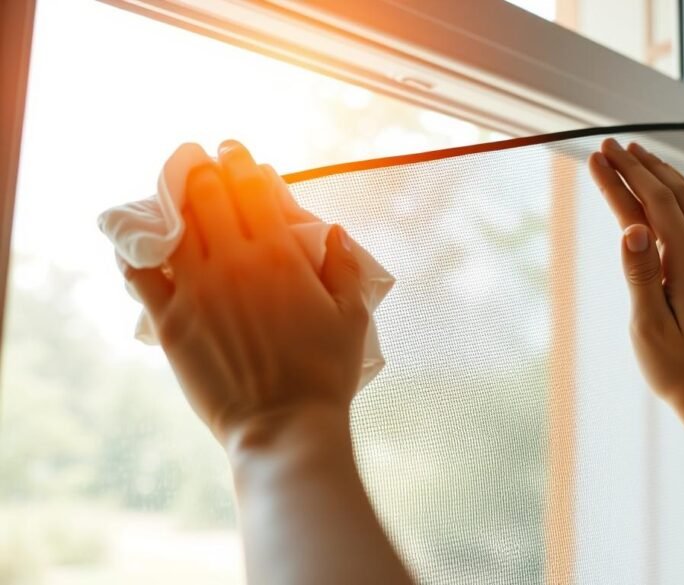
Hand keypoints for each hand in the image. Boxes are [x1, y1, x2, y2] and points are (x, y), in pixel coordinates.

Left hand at [121, 141, 368, 446]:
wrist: (283, 426)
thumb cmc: (325, 374)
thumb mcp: (353, 316)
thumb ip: (344, 267)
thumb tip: (334, 231)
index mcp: (282, 256)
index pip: (252, 187)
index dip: (241, 161)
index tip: (233, 151)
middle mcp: (236, 262)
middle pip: (206, 193)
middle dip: (199, 166)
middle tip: (197, 159)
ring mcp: (197, 290)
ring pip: (172, 223)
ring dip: (168, 197)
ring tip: (169, 188)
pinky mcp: (168, 320)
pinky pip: (138, 271)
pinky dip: (134, 249)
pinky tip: (136, 242)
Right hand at [588, 138, 683, 424]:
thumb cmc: (676, 371)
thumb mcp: (648, 327)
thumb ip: (640, 273)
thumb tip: (633, 226)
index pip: (652, 207)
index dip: (622, 178)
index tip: (598, 154)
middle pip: (676, 196)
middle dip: (643, 167)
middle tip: (614, 146)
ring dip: (669, 178)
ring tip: (643, 159)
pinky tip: (682, 200)